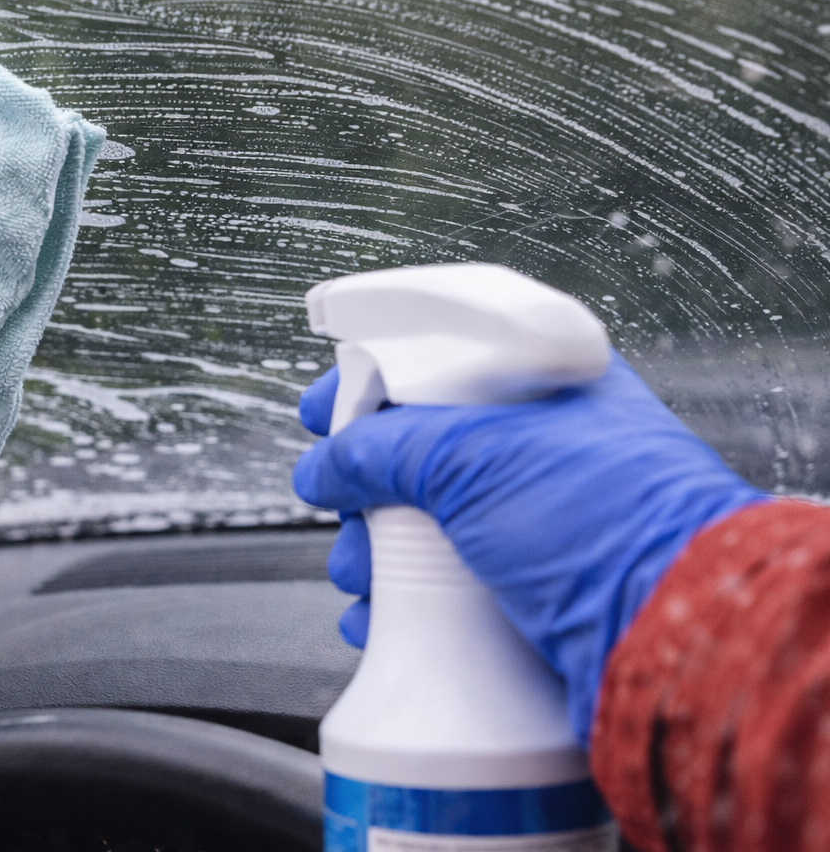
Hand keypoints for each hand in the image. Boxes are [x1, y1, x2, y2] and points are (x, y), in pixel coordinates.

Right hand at [292, 354, 763, 741]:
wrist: (681, 639)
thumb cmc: (607, 521)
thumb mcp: (474, 454)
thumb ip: (383, 444)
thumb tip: (325, 464)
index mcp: (541, 388)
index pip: (435, 366)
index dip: (369, 385)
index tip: (323, 412)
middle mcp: (538, 453)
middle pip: (415, 457)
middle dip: (361, 487)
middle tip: (344, 505)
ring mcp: (532, 529)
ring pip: (418, 531)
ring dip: (368, 553)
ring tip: (360, 575)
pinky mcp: (525, 599)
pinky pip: (437, 596)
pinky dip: (396, 610)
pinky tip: (377, 620)